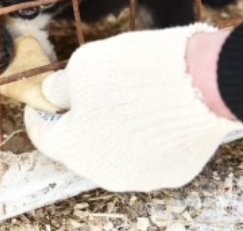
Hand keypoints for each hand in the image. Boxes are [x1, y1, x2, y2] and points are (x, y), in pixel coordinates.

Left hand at [24, 23, 242, 191]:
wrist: (202, 80)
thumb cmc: (135, 71)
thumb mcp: (83, 65)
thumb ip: (61, 86)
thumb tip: (54, 95)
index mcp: (74, 149)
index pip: (43, 135)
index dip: (40, 114)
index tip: (43, 101)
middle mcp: (106, 174)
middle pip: (82, 148)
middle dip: (80, 123)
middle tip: (88, 95)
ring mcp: (143, 178)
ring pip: (118, 154)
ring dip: (114, 131)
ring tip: (126, 100)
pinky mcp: (175, 173)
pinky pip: (151, 155)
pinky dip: (147, 138)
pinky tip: (155, 112)